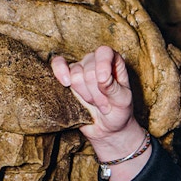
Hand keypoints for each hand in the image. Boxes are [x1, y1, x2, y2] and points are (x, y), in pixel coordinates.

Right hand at [52, 46, 144, 170]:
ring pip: (75, 75)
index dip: (101, 64)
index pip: (104, 52)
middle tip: (104, 103)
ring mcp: (80, 70)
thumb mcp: (122, 101)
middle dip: (95, 90)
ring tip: (93, 103)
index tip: (102, 80)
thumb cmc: (119, 111)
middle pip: (88, 68)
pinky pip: (58, 66)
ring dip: (84, 94)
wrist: (107, 128)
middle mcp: (96, 62)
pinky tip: (65, 83)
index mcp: (114, 62)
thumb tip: (100, 77)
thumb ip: (113, 88)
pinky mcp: (66, 79)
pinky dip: (59, 72)